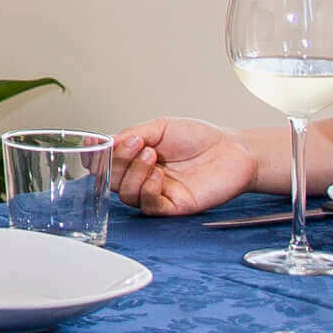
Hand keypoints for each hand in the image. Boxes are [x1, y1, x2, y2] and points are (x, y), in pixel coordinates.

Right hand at [107, 118, 260, 215]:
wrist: (232, 150)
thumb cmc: (201, 138)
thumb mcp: (161, 126)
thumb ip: (133, 133)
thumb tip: (109, 141)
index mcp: (137, 158)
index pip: (108, 164)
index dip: (100, 157)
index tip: (102, 143)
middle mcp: (144, 177)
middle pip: (112, 181)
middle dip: (118, 163)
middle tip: (136, 145)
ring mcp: (157, 193)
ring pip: (127, 195)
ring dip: (134, 174)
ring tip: (151, 155)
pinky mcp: (173, 206)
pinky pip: (149, 206)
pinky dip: (148, 190)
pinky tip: (158, 175)